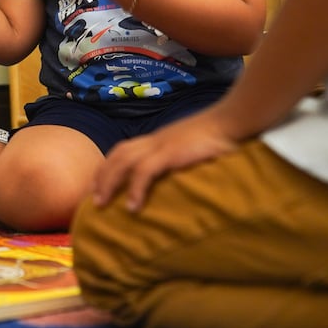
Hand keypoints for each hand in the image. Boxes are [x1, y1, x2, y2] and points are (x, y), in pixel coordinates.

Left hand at [92, 111, 239, 212]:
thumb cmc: (221, 135)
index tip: (99, 183)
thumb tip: (181, 175)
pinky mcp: (172, 152)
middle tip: (93, 200)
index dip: (110, 165)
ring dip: (109, 182)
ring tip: (101, 204)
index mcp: (160, 138)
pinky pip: (146, 171)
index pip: (125, 148)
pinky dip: (135, 189)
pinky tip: (132, 206)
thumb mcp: (195, 146)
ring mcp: (162, 144)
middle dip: (102, 175)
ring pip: (124, 161)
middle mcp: (156, 139)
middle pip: (118, 154)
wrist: (234, 120)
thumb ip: (184, 157)